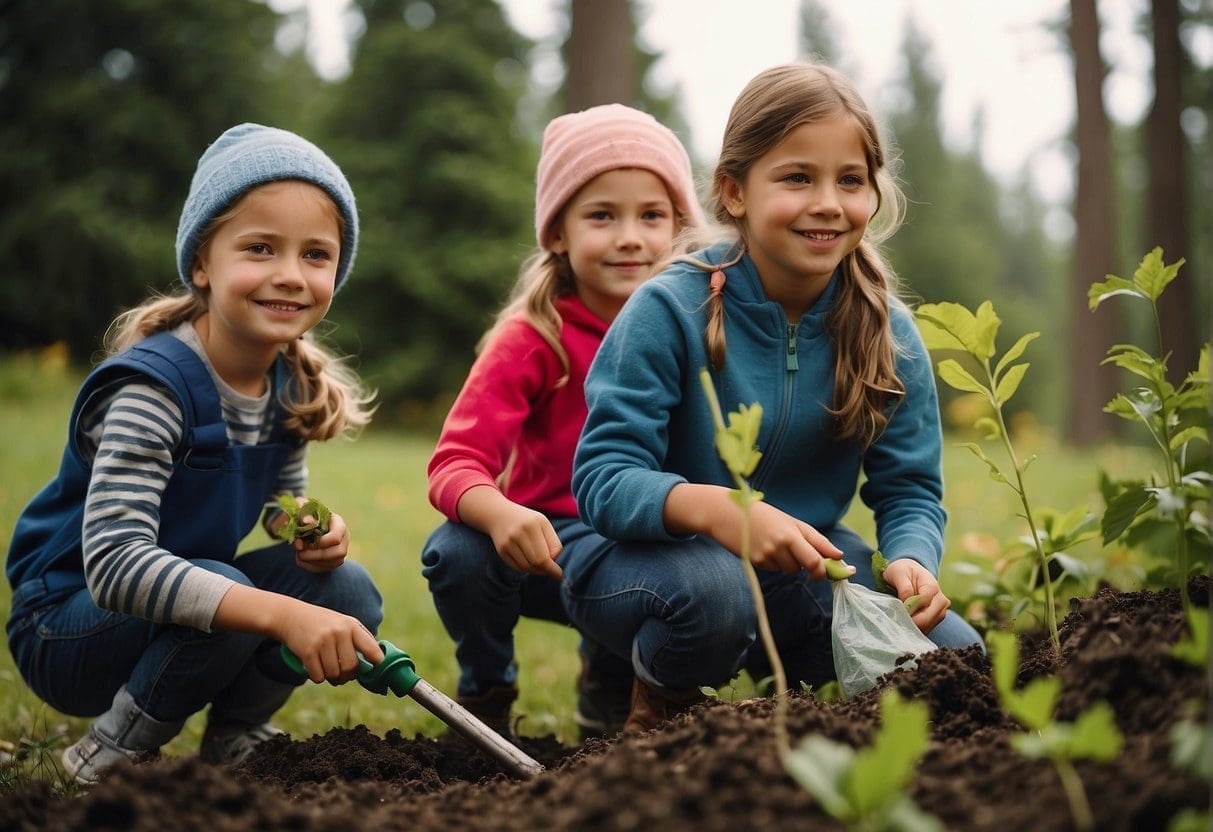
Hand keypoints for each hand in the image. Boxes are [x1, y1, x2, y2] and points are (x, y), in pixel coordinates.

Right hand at [278, 600, 383, 684]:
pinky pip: (318, 677)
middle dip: (348, 676)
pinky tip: (316, 668)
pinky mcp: (308, 651)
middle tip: (344, 675)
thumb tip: (376, 662)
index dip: (376, 662)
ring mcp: (323, 641)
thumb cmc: (321, 623)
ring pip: (334, 674)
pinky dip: (318, 677)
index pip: (371, 648)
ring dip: (332, 678)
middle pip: (351, 667)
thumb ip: (358, 639)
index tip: (375, 667)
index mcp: (351, 625)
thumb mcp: (342, 623)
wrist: (290, 616)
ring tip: (329, 670)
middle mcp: (339, 632)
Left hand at [294, 511, 349, 573]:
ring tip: (299, 554)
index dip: (321, 542)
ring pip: (332, 563)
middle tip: (300, 552)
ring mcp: (340, 550)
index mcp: (338, 523)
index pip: (336, 537)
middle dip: (316, 555)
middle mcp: (344, 537)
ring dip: (312, 561)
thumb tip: (308, 522)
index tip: (305, 541)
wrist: (302, 525)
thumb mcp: (301, 509)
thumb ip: (303, 513)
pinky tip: (301, 558)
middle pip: (339, 553)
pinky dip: (310, 566)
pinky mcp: (333, 561)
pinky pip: (325, 569)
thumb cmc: (303, 515)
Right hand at [485, 502, 562, 578]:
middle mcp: (519, 533)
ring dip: (536, 570)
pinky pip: (517, 568)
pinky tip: (528, 561)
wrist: (499, 514)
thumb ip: (553, 543)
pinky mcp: (501, 550)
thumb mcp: (544, 525)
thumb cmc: (529, 521)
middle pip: (536, 563)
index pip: (545, 556)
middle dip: (546, 571)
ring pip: (526, 568)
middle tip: (552, 572)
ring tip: (540, 565)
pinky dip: (525, 569)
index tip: (559, 574)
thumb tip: (556, 564)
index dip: (553, 569)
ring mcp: (508, 543)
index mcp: (533, 525)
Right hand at [711, 499, 844, 578]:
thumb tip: (839, 555)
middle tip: (802, 557)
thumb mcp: (791, 522)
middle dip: (807, 567)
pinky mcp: (754, 562)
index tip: (827, 571)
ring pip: (788, 570)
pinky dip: (774, 562)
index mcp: (790, 534)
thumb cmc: (762, 514)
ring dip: (788, 562)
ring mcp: (765, 556)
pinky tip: (763, 547)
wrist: (726, 512)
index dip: (824, 570)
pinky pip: (773, 569)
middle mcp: (778, 546)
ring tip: (775, 543)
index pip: (814, 561)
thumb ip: (816, 540)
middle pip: (802, 568)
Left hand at [882, 558, 949, 633]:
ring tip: (901, 617)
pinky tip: (906, 621)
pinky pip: (926, 629)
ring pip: (927, 626)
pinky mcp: (936, 619)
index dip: (909, 608)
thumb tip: (907, 603)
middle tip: (897, 618)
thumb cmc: (903, 572)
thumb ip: (904, 587)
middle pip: (927, 618)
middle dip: (910, 620)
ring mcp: (941, 611)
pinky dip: (916, 628)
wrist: (909, 574)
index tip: (897, 609)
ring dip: (912, 625)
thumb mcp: (898, 573)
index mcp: (932, 586)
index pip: (924, 602)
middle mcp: (941, 600)